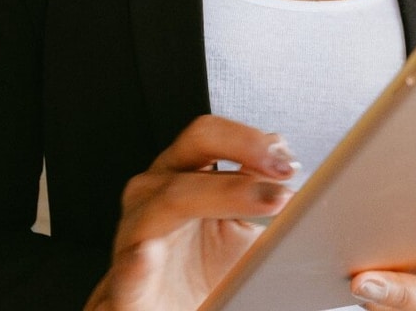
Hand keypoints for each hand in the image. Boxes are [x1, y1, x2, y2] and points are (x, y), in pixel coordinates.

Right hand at [84, 115, 297, 310]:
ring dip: (220, 195)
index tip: (287, 164)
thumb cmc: (207, 268)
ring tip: (263, 202)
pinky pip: (130, 266)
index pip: (212, 134)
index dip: (251, 140)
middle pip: (194, 146)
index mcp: (184, 170)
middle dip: (242, 152)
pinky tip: (151, 255)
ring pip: (169, 199)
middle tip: (282, 176)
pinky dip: (139, 260)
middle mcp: (157, 189)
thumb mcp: (244, 222)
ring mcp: (137, 230)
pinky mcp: (126, 282)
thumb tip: (289, 163)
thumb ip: (261, 186)